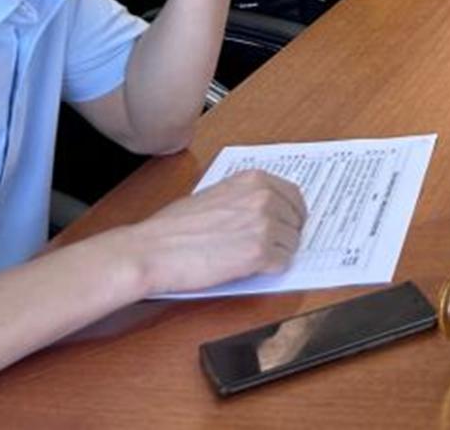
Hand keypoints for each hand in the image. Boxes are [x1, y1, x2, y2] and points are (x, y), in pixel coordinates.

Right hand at [120, 170, 306, 295]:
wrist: (152, 251)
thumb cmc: (173, 227)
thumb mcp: (215, 195)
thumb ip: (245, 198)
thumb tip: (267, 211)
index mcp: (254, 179)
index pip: (294, 195)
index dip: (292, 213)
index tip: (289, 224)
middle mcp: (264, 198)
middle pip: (297, 221)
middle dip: (286, 235)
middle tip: (272, 247)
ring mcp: (264, 225)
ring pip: (292, 244)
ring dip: (278, 254)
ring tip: (252, 259)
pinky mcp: (259, 254)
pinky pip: (282, 264)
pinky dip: (270, 270)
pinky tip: (249, 270)